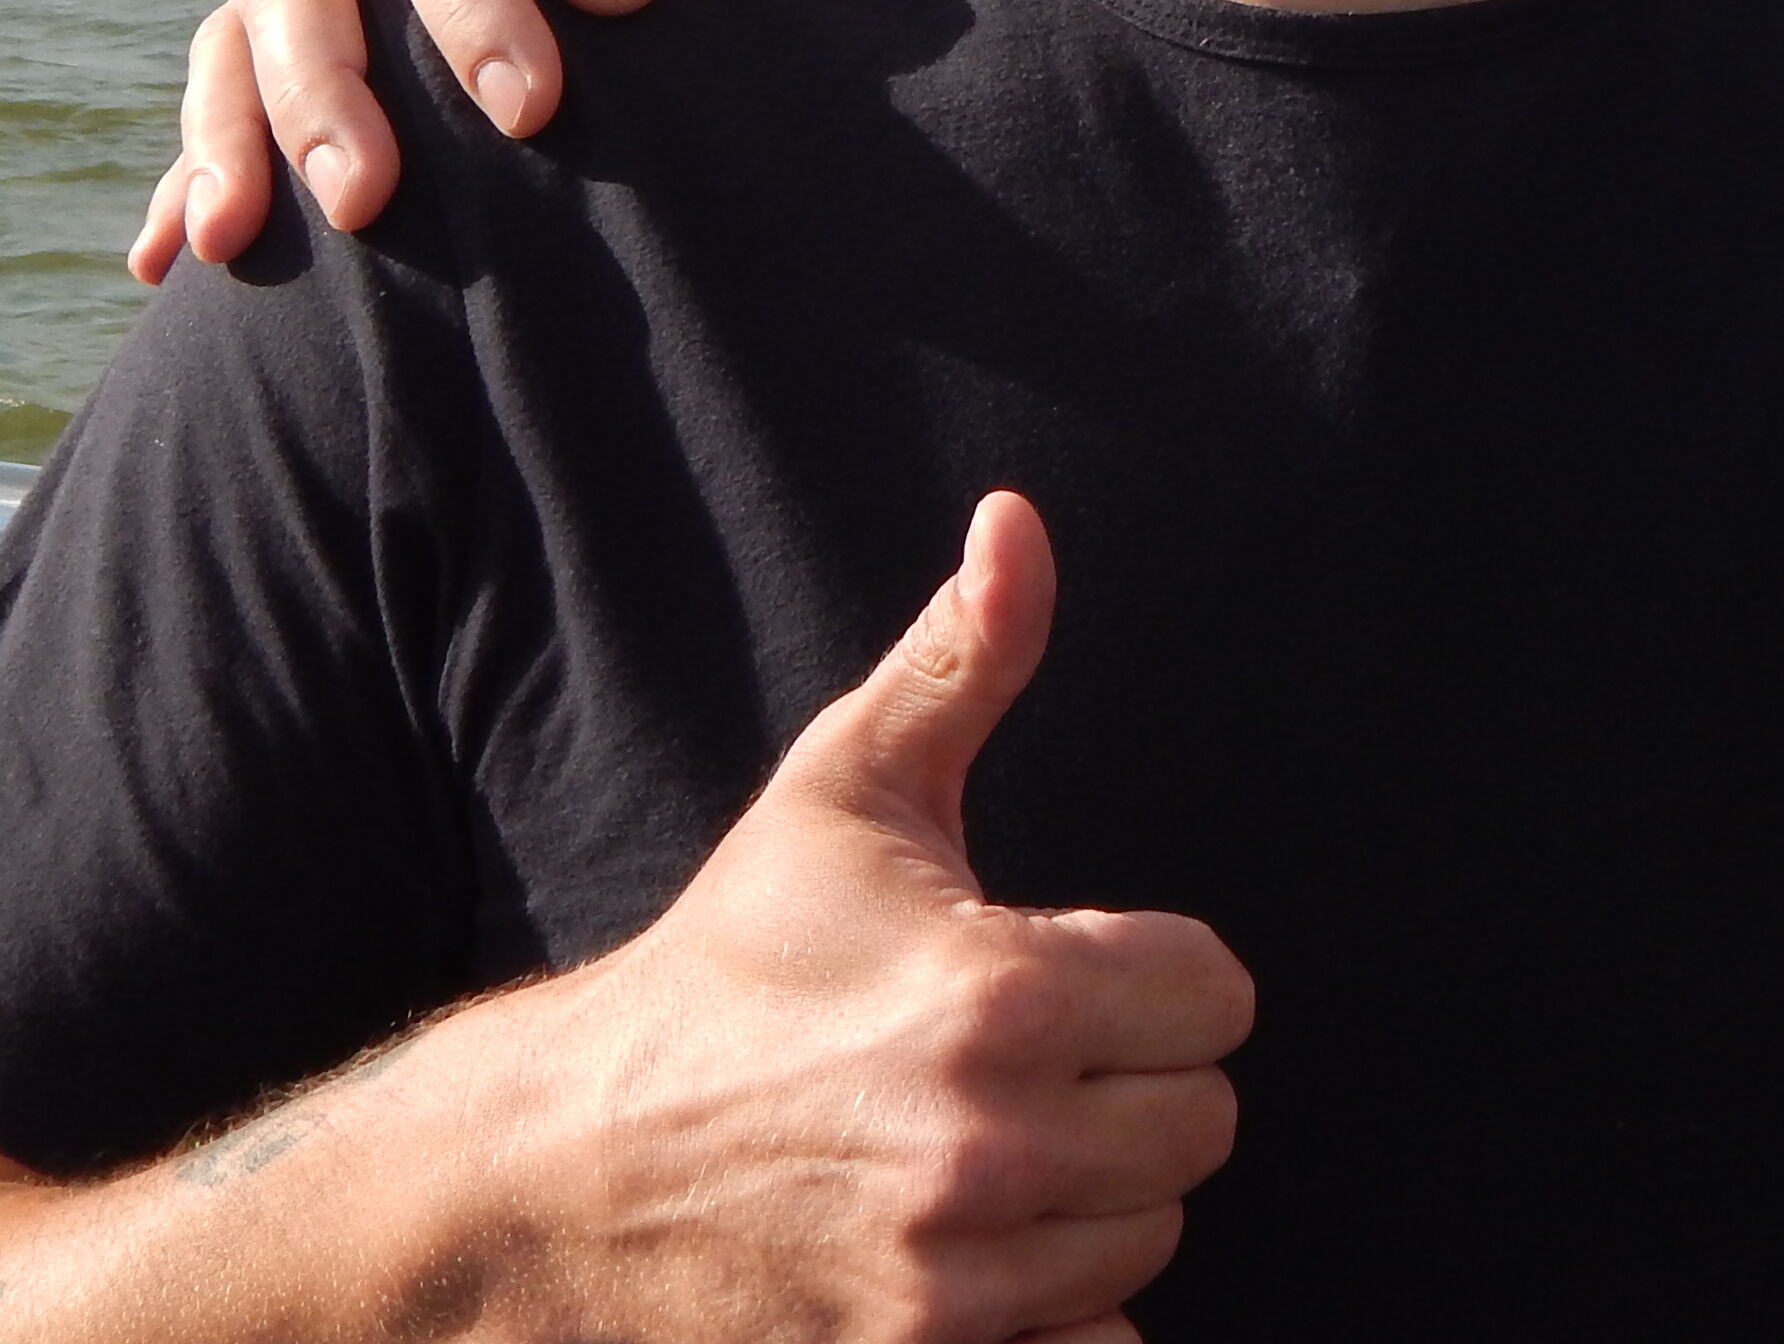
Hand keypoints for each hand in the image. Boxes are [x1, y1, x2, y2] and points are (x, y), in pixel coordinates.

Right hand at [0, 496, 1240, 1343]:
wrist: (565, 1161)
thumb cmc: (727, 963)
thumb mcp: (843, 790)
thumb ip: (964, 656)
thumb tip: (1020, 519)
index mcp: (1004, 990)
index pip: (1218, 994)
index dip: (1163, 974)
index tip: (1082, 968)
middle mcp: (994, 1140)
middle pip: (1201, 1124)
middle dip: (1138, 1084)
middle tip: (1037, 1058)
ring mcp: (954, 1271)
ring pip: (1149, 1238)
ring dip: (1097, 1198)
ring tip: (997, 1144)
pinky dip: (1062, 1316)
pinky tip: (990, 1250)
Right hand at [138, 0, 829, 278]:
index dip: (471, 11)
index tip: (528, 110)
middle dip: (321, 97)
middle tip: (364, 200)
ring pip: (244, 38)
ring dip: (231, 139)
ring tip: (230, 241)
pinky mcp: (331, 16)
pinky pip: (241, 87)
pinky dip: (201, 166)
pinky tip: (173, 258)